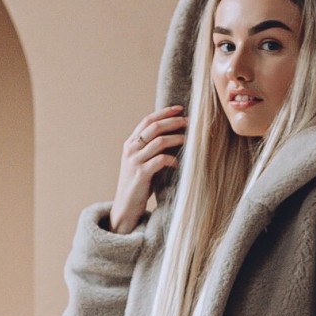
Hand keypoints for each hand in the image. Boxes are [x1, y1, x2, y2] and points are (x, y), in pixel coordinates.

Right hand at [110, 107, 186, 233]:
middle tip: (190, 122)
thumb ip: (151, 149)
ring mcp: (134, 161)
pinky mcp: (141, 174)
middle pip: (154, 127)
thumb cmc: (138, 184)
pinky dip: (172, 159)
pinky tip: (179, 163)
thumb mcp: (142, 162)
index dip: (164, 112)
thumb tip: (174, 135)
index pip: (147, 120)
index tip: (180, 108)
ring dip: (177, 138)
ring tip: (190, 140)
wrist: (125, 207)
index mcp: (130, 143)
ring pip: (159, 142)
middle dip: (174, 122)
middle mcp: (130, 149)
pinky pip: (160, 160)